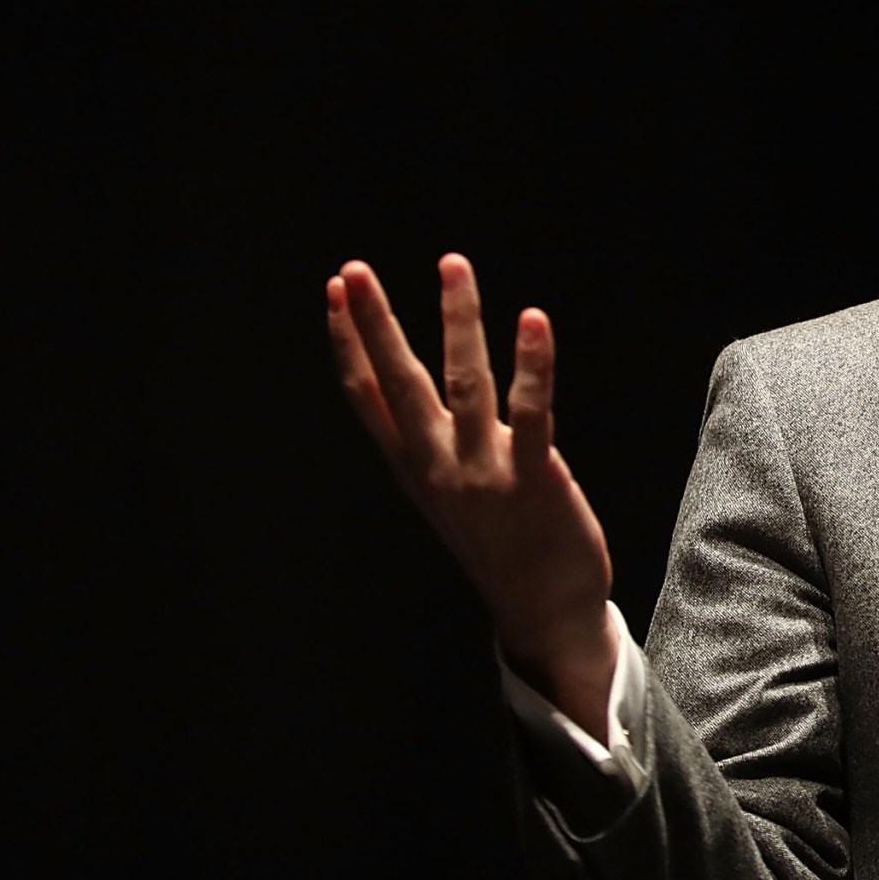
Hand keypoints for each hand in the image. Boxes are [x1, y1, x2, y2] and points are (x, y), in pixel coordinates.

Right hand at [327, 254, 618, 737]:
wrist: (544, 614)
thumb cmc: (507, 545)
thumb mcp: (455, 495)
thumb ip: (440, 447)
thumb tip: (427, 399)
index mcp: (417, 469)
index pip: (369, 397)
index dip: (349, 344)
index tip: (333, 294)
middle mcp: (440, 468)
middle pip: (399, 384)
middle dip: (375, 324)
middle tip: (353, 269)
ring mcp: (482, 474)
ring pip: (463, 384)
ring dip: (457, 320)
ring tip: (451, 265)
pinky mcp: (532, 479)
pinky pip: (531, 412)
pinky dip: (532, 364)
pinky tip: (531, 320)